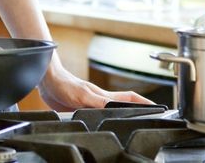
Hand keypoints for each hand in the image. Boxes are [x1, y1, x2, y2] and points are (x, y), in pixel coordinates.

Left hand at [37, 57, 152, 109]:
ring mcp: (91, 104)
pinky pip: (97, 115)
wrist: (47, 80)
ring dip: (123, 113)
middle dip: (139, 109)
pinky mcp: (80, 109)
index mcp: (104, 97)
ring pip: (112, 110)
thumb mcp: (83, 96)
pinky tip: (104, 123)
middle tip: (152, 115)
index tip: (158, 107)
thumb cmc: (64, 84)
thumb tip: (114, 108)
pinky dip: (104, 119)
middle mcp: (100, 100)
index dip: (144, 103)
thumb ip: (99, 102)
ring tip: (134, 120)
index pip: (129, 99)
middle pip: (125, 104)